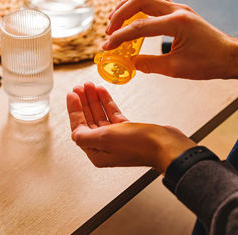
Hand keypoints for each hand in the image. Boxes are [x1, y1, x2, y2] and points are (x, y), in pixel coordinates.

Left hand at [66, 82, 195, 172]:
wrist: (165, 145)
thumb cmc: (138, 145)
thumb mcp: (105, 139)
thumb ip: (85, 136)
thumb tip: (74, 132)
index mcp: (96, 152)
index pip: (78, 128)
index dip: (74, 110)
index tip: (71, 95)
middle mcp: (104, 146)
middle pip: (88, 120)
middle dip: (83, 102)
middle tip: (79, 87)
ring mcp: (116, 138)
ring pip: (100, 115)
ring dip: (94, 100)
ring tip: (89, 85)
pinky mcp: (127, 130)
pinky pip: (112, 114)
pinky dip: (107, 102)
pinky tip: (102, 91)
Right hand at [103, 0, 237, 80]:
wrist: (229, 56)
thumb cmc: (208, 63)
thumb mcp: (175, 68)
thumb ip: (149, 64)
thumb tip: (130, 64)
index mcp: (177, 23)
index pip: (139, 26)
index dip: (119, 37)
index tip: (106, 47)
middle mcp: (177, 10)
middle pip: (140, 1)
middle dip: (119, 14)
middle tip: (108, 31)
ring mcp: (179, 8)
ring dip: (128, 6)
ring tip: (114, 20)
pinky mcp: (179, 11)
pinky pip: (155, 1)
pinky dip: (139, 7)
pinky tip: (132, 17)